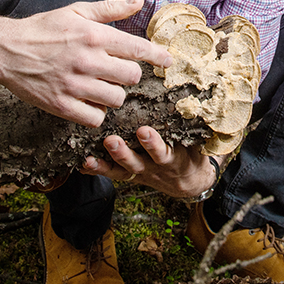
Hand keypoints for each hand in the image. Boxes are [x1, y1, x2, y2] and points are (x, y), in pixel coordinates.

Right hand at [0, 0, 172, 126]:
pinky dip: (96, 112)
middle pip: (131, 76)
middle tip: (115, 71)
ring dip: (113, 94)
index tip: (168, 62)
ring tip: (100, 86)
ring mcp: (74, 85)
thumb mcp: (77, 11)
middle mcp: (87, 60)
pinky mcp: (61, 105)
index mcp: (94, 36)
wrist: (6, 49)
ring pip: (116, 99)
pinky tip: (88, 102)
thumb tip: (140, 1)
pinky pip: (95, 118)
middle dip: (128, 74)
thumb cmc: (44, 28)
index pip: (138, 49)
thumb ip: (111, 9)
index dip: (158, 57)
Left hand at [81, 126, 217, 199]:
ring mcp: (141, 173)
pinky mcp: (130, 175)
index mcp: (173, 160)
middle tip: (111, 141)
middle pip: (137, 163)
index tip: (143, 130)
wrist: (191, 182)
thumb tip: (194, 101)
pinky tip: (85, 163)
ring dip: (107, 161)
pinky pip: (113, 174)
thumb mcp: (199, 144)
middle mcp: (155, 168)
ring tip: (92, 155)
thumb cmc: (193, 155)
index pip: (163, 152)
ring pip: (123, 170)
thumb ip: (193, 126)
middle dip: (124, 153)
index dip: (153, 143)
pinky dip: (98, 170)